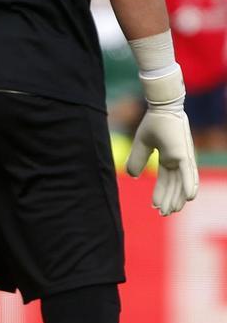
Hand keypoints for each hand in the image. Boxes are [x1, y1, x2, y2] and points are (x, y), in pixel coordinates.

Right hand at [126, 100, 197, 215]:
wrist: (161, 108)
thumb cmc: (154, 123)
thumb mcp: (142, 144)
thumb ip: (137, 160)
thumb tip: (133, 176)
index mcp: (168, 158)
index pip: (165, 180)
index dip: (160, 193)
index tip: (155, 206)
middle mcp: (177, 161)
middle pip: (174, 185)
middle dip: (169, 200)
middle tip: (164, 214)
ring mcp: (182, 159)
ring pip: (181, 183)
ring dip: (177, 198)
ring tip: (172, 211)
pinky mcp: (184, 155)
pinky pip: (188, 173)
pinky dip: (189, 185)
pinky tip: (189, 198)